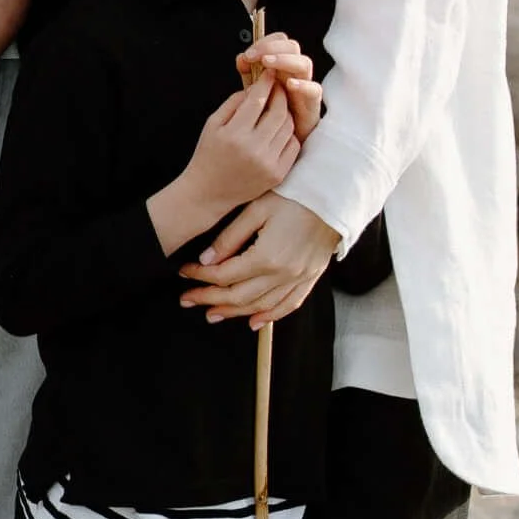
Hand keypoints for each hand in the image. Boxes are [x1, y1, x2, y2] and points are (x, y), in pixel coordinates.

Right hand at [150, 78, 300, 248]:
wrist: (208, 192)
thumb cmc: (208, 154)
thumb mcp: (212, 124)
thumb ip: (233, 102)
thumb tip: (255, 87)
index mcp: (234, 134)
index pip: (257, 100)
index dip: (265, 83)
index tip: (269, 73)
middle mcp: (254, 149)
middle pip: (279, 112)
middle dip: (280, 95)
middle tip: (278, 87)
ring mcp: (268, 163)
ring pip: (288, 128)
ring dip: (286, 113)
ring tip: (278, 107)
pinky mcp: (277, 174)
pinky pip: (292, 146)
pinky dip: (289, 133)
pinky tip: (280, 128)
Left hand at [181, 193, 340, 329]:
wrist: (334, 195)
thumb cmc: (295, 195)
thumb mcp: (257, 209)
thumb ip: (230, 237)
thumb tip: (206, 259)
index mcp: (266, 256)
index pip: (224, 274)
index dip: (200, 276)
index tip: (184, 273)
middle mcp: (282, 274)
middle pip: (238, 296)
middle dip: (209, 299)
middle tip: (187, 300)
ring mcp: (298, 279)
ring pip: (260, 306)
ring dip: (233, 312)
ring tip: (211, 313)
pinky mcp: (310, 278)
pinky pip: (288, 305)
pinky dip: (270, 317)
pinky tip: (254, 323)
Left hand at [237, 31, 320, 144]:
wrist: (274, 147)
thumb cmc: (262, 119)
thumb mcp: (251, 93)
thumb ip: (248, 75)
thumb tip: (241, 58)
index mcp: (279, 66)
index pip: (279, 41)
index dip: (264, 42)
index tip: (247, 54)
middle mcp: (294, 73)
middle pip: (292, 47)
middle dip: (273, 47)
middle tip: (257, 57)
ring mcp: (305, 87)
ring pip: (304, 63)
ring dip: (285, 60)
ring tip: (268, 63)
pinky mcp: (312, 106)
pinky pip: (315, 90)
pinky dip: (303, 85)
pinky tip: (289, 85)